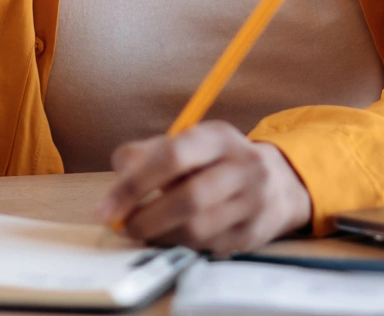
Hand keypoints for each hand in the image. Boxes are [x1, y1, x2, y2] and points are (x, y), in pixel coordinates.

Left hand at [96, 122, 311, 252]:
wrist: (279, 183)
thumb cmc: (217, 163)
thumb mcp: (189, 144)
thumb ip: (149, 153)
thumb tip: (119, 174)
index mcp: (219, 136)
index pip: (173, 155)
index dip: (134, 184)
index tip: (105, 209)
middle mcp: (243, 165)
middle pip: (188, 198)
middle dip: (146, 219)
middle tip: (124, 227)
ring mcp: (253, 201)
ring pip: (198, 229)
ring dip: (161, 236)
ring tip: (146, 232)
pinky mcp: (254, 232)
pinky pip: (208, 248)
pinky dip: (181, 246)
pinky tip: (172, 238)